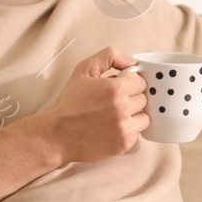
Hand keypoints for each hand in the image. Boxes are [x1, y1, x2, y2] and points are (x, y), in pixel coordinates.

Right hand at [38, 46, 150, 162]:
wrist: (57, 134)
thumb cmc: (70, 102)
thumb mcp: (84, 69)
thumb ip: (109, 57)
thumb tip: (131, 62)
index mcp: (116, 89)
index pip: (140, 81)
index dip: (128, 83)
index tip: (117, 87)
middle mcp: (123, 109)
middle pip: (143, 99)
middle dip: (130, 98)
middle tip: (112, 101)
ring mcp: (125, 129)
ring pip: (144, 117)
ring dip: (133, 114)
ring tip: (114, 114)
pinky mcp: (124, 144)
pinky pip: (137, 133)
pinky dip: (128, 129)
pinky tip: (111, 127)